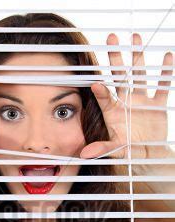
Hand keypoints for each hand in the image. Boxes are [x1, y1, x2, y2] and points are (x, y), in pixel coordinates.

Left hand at [79, 33, 173, 160]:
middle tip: (112, 38)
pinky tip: (167, 56)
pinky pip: (162, 85)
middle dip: (116, 58)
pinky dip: (166, 71)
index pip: (106, 97)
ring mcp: (142, 100)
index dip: (101, 91)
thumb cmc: (129, 151)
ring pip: (140, 75)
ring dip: (138, 57)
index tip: (95, 84)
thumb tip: (84, 154)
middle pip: (120, 76)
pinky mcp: (157, 104)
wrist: (148, 154)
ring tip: (135, 37)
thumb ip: (102, 148)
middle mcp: (126, 101)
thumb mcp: (116, 149)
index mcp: (114, 111)